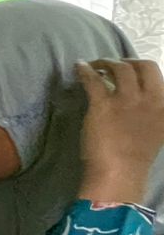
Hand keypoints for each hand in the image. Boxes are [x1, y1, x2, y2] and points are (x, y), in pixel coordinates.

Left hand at [78, 58, 163, 204]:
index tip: (130, 71)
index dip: (141, 69)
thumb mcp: (156, 129)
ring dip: (106, 62)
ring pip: (119, 68)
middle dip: (128, 61)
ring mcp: (127, 101)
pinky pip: (93, 79)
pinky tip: (79, 67)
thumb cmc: (135, 156)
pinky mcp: (103, 104)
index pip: (158, 75)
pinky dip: (85, 70)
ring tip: (95, 66)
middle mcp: (152, 99)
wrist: (120, 173)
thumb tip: (138, 96)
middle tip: (113, 65)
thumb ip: (153, 110)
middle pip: (143, 66)